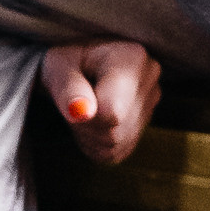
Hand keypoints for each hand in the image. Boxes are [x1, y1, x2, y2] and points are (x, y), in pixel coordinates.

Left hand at [41, 37, 161, 165]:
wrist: (79, 64)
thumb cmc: (68, 61)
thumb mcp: (58, 66)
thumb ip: (67, 88)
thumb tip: (82, 112)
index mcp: (132, 58)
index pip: (113, 113)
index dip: (85, 116)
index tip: (72, 102)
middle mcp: (150, 79)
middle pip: (113, 132)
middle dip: (85, 125)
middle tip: (74, 102)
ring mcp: (151, 104)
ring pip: (114, 144)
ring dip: (88, 134)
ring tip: (83, 107)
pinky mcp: (143, 128)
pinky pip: (114, 152)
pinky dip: (95, 143)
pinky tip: (92, 119)